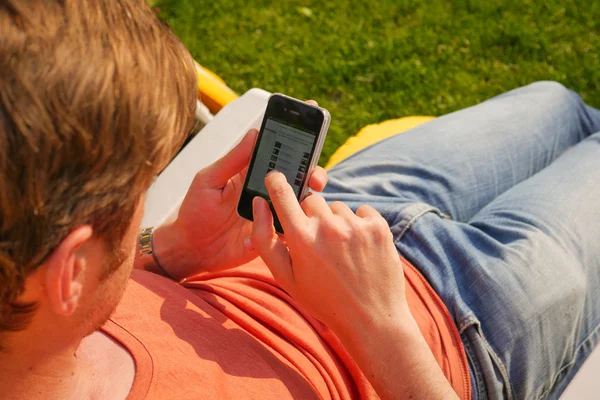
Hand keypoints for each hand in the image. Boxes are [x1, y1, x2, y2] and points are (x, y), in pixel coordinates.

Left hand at [153, 128, 327, 279]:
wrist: (192, 250)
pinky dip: (298, 225)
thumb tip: (254, 132)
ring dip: (309, 199)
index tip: (313, 115)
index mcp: (251, 171)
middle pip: (298, 175)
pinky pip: (292, 228)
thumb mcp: (209, 180)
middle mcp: (266, 190)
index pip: (278, 149)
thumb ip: (232, 159)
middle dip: (313, 171)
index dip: (297, 134)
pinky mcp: (273, 234)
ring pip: (300, 201)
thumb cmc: (195, 212)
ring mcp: (272, 212)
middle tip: (315, 176)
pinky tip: (294, 224)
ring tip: (308, 199)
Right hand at [250, 171, 409, 337]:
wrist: (370, 318)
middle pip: (311, 201)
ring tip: (342, 253)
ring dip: (336, 222)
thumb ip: (265, 239)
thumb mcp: (285, 277)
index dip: (276, 181)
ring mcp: (355, 225)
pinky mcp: (378, 226)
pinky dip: (358, 224)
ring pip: (337, 207)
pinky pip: (361, 211)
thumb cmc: (323, 299)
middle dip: (310, 216)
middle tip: (317, 244)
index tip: (275, 176)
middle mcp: (328, 227)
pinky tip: (359, 248)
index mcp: (301, 238)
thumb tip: (259, 204)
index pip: (282, 193)